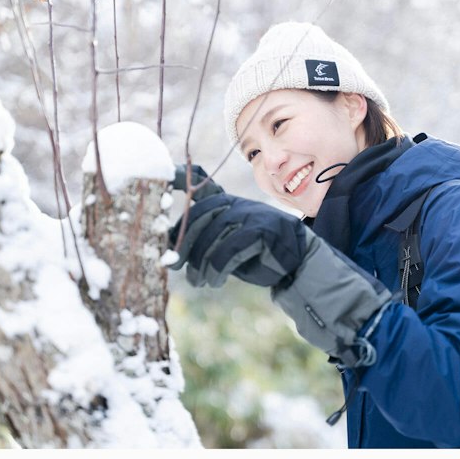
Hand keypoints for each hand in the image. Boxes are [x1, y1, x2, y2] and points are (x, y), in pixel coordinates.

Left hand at [169, 190, 305, 288]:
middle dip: (182, 243)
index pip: (200, 183)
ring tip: (197, 281)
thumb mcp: (228, 244)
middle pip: (198, 218)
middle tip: (174, 265)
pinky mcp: (260, 232)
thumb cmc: (257, 255)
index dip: (178, 177)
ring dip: (200, 263)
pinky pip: (228, 250)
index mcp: (226, 202)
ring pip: (212, 237)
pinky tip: (214, 281)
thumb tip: (172, 256)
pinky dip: (217, 269)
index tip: (162, 182)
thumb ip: (205, 241)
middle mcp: (235, 204)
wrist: (297, 260)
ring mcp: (248, 215)